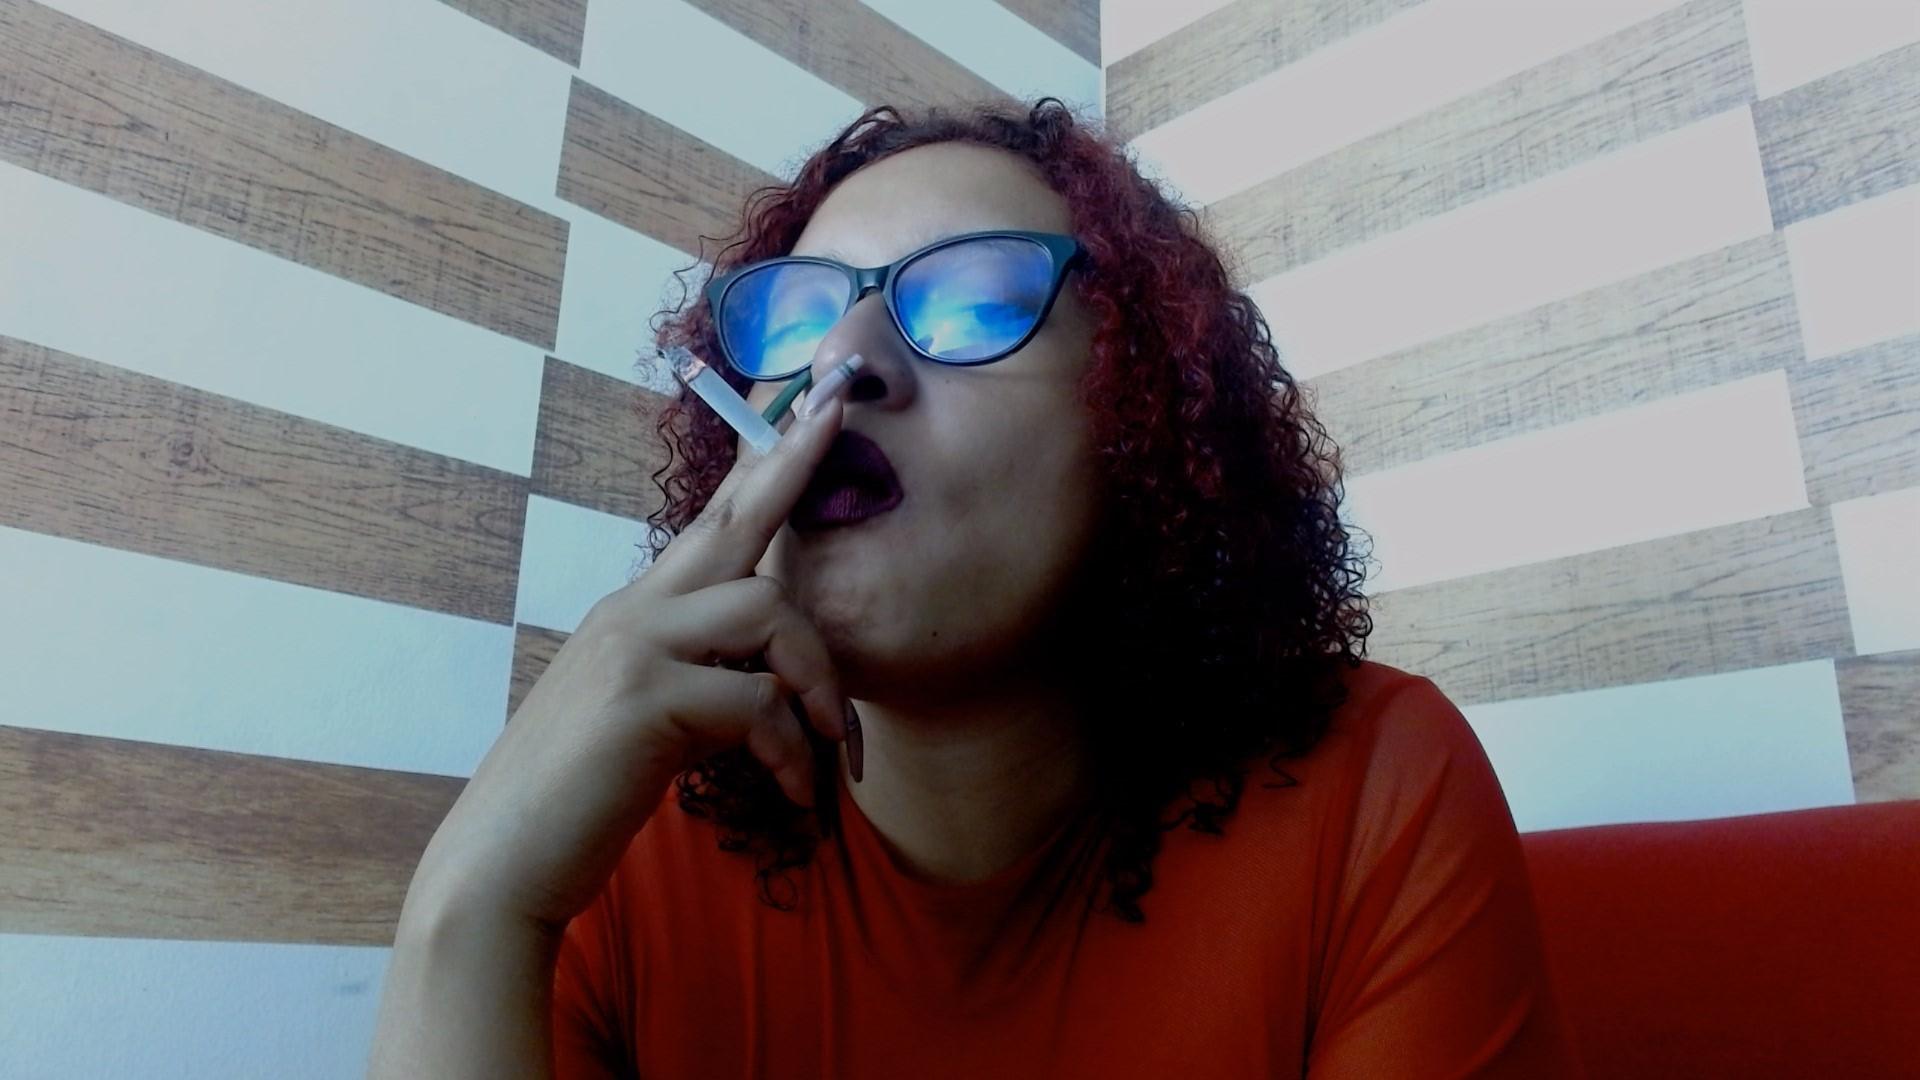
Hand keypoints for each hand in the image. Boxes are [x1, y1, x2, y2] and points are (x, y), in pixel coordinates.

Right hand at [407, 357, 863, 930]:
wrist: (499, 866)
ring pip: (768, 612)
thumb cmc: (573, 801)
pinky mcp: (646, 701)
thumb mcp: (642, 722)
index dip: (760, 469)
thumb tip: (757, 685)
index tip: (807, 414)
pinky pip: (759, 703)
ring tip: (827, 746)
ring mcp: (635, 650)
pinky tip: (791, 794)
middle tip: (841, 414)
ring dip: (817, 681)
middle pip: (733, 523)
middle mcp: (631, 613)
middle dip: (794, 468)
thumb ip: (693, 682)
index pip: (707, 524)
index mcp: (631, 614)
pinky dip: (790, 752)